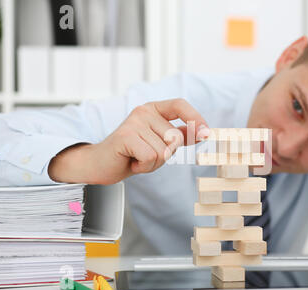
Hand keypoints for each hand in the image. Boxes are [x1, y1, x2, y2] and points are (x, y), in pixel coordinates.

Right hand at [49, 99, 209, 184]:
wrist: (101, 165)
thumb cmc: (133, 154)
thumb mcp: (160, 143)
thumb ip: (180, 135)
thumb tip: (204, 132)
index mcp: (154, 109)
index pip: (180, 104)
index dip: (195, 117)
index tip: (206, 133)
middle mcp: (144, 111)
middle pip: (175, 138)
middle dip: (166, 155)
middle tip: (147, 155)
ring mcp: (134, 122)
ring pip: (164, 151)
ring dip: (154, 163)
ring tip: (138, 158)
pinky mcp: (125, 136)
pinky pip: (152, 157)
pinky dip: (145, 167)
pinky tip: (132, 162)